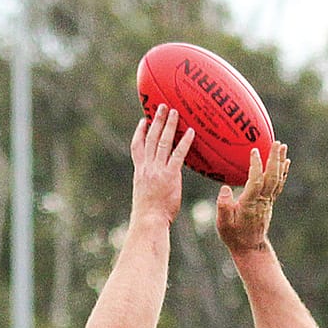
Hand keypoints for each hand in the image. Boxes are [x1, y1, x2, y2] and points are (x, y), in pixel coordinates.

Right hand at [130, 104, 194, 227]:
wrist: (149, 221)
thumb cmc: (148, 215)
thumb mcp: (145, 196)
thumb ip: (150, 185)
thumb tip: (155, 186)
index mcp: (140, 171)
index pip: (137, 147)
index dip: (139, 132)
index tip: (143, 121)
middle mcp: (147, 167)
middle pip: (150, 138)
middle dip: (156, 121)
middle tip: (162, 106)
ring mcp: (158, 170)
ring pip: (163, 142)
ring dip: (169, 125)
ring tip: (175, 112)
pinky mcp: (170, 176)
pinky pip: (178, 155)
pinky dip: (184, 142)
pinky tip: (191, 132)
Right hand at [215, 140, 288, 253]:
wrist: (250, 247)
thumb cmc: (234, 235)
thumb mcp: (223, 224)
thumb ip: (223, 206)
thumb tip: (225, 189)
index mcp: (249, 203)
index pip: (256, 181)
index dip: (256, 166)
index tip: (254, 151)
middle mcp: (262, 200)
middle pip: (271, 177)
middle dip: (274, 159)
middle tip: (276, 143)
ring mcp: (268, 201)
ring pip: (277, 179)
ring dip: (280, 162)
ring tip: (282, 146)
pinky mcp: (270, 202)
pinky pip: (278, 184)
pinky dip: (283, 171)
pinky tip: (285, 161)